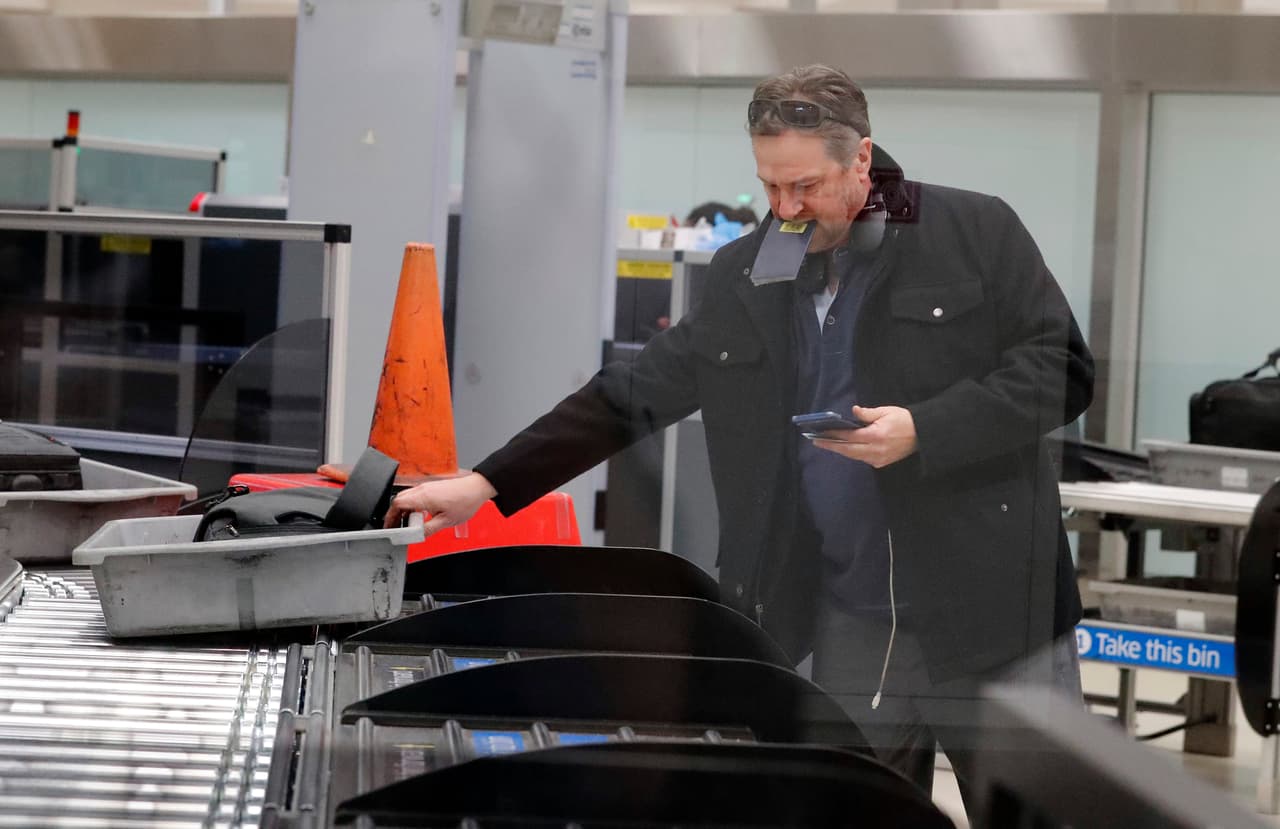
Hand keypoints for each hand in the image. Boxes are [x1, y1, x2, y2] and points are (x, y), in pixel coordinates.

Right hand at [382, 472, 497, 533]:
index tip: (389, 526)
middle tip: (395, 526)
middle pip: (399, 499)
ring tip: (406, 523)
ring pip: (406, 496)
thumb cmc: (465, 501)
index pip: (397, 504)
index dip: (390, 517)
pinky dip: (411, 505)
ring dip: (403, 509)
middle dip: (394, 514)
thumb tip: (417, 535)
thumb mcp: (446, 522)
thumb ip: (429, 529)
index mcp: (423, 497)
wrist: (476, 488)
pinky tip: (417, 515)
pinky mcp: (432, 487)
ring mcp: (427, 487)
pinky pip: (415, 495)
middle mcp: (423, 489)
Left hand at [813, 405, 917, 468]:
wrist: (922, 435)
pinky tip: (844, 447)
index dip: (834, 435)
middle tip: (816, 442)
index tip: (821, 433)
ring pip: (854, 456)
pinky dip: (852, 453)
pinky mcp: (881, 463)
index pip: (850, 436)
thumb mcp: (886, 411)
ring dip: (840, 450)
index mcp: (876, 435)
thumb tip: (853, 411)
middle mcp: (875, 450)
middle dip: (831, 445)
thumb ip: (867, 413)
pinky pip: (862, 459)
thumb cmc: (904, 419)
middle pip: (848, 449)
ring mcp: (878, 459)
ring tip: (826, 444)